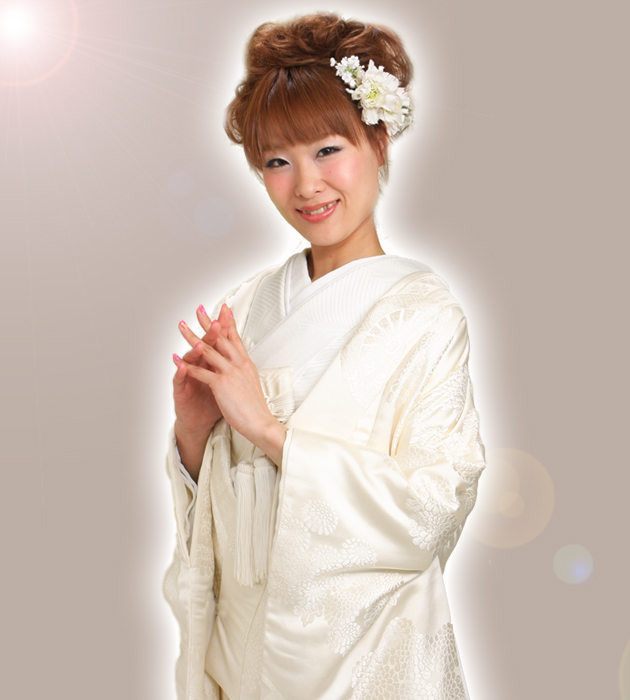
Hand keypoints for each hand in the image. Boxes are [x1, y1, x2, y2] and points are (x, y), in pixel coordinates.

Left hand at [176, 305, 286, 465]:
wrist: (261, 423)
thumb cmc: (256, 408)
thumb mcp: (253, 383)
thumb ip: (244, 371)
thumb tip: (242, 366)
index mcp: (246, 363)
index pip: (235, 338)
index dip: (228, 323)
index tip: (223, 310)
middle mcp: (239, 364)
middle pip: (221, 338)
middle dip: (208, 323)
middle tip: (198, 310)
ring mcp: (230, 373)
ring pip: (208, 351)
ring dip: (192, 338)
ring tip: (182, 328)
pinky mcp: (222, 384)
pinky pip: (201, 372)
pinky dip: (188, 366)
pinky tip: (178, 360)